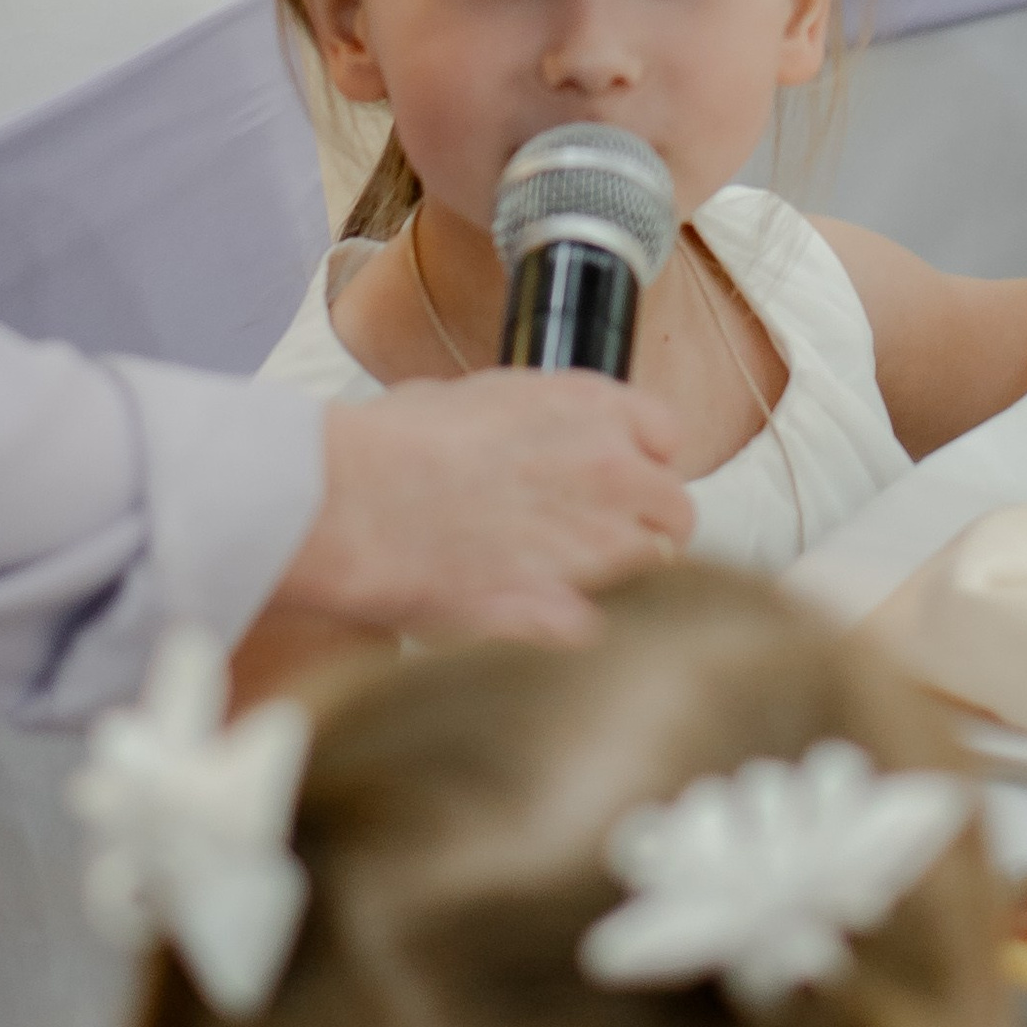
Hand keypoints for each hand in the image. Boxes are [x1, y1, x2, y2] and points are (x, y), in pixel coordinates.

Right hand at [267, 377, 695, 647]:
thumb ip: (528, 417)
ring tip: (560, 583)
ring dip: (620, 577)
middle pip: (675, 509)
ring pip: (653, 569)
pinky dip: (579, 628)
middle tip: (596, 540)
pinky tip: (539, 621)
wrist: (351, 503)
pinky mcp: (571, 609)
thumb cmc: (388, 448)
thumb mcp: (469, 397)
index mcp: (589, 407)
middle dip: (644, 525)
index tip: (616, 479)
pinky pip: (605, 626)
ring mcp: (598, 544)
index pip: (667, 437)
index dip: (640, 461)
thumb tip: (529, 437)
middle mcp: (611, 470)